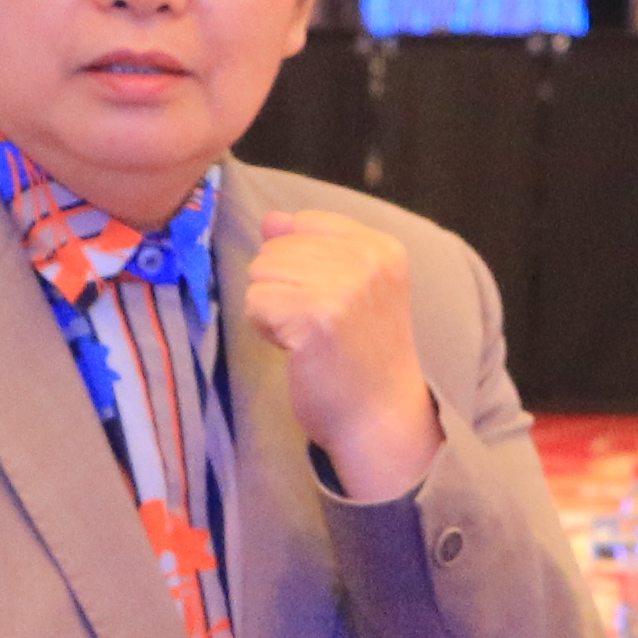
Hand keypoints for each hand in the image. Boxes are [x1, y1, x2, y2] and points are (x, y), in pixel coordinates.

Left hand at [246, 210, 444, 500]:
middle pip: (277, 247)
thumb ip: (313, 247)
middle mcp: (367, 259)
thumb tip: (271, 219)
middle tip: (318, 326)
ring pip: (261, 271)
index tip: (329, 302)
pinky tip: (297, 350)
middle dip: (283, 287)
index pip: (304, 222)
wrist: (380, 418)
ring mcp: (343, 285)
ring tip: (308, 336)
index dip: (299, 263)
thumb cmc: (362, 357)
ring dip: (272, 308)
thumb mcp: (351, 289)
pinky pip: (256, 302)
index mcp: (381, 247)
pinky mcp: (315, 315)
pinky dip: (266, 330)